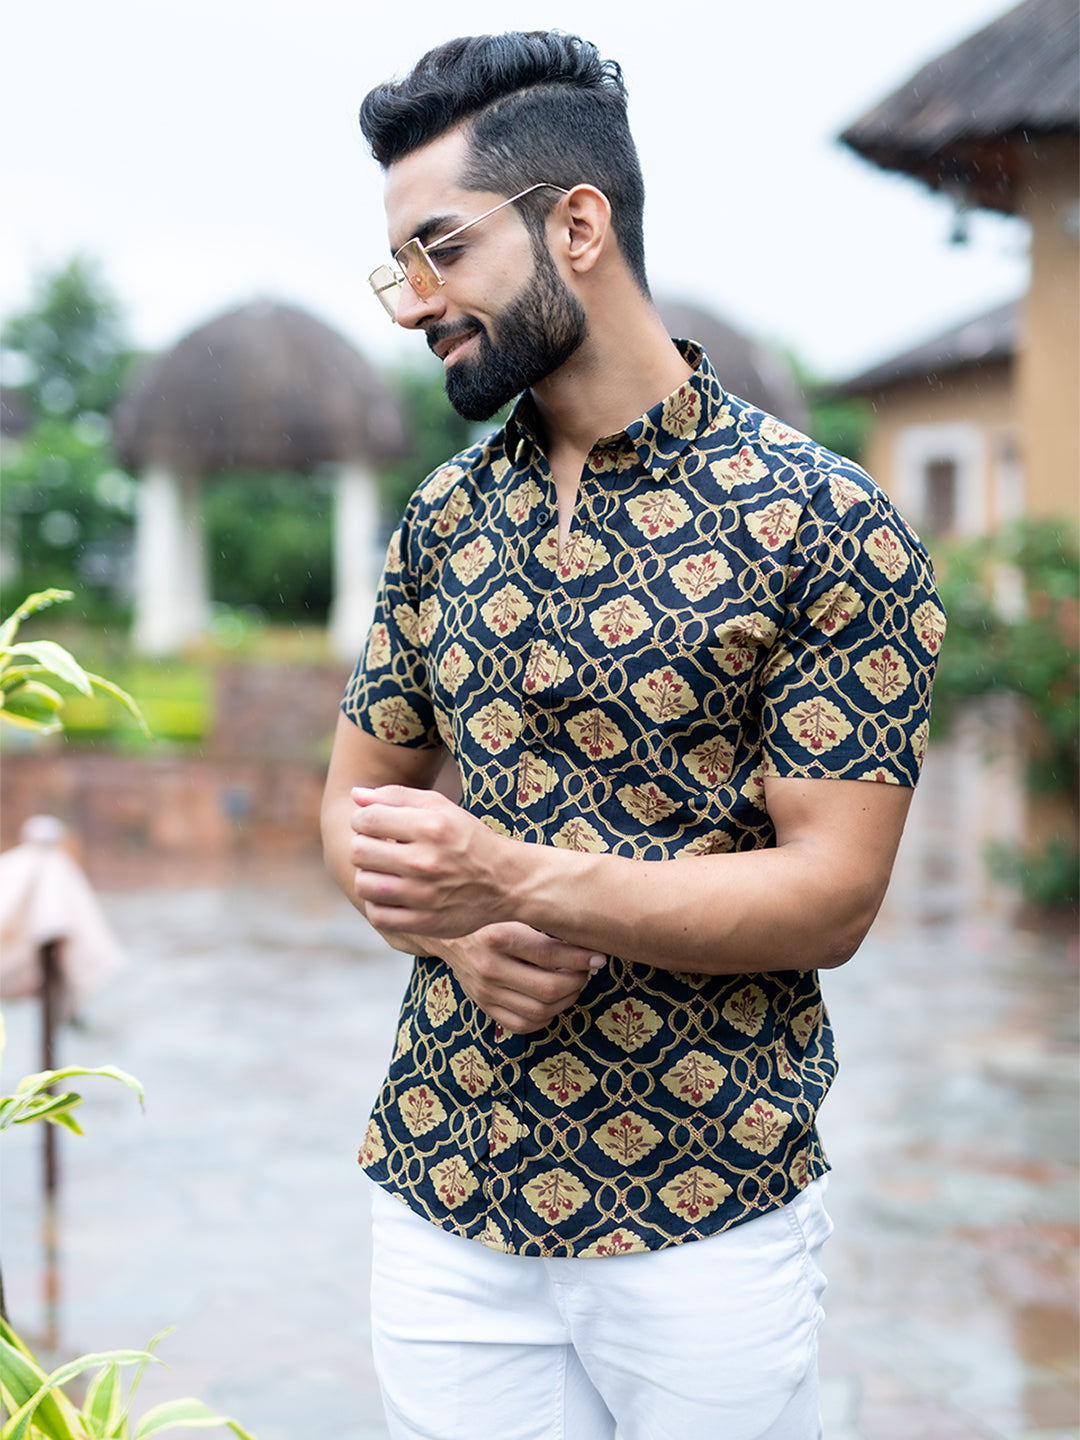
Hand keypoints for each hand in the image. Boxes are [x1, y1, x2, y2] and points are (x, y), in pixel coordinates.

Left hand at [349, 785, 514, 936]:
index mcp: (429, 827)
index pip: (366, 820)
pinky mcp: (425, 922)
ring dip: (368, 876)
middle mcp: (425, 861)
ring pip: (364, 885)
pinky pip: (378, 916)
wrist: (506, 881)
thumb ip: (397, 796)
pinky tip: (391, 895)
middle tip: (378, 848)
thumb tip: (355, 794)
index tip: (372, 825)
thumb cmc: (467, 839)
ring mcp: (424, 895)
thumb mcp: (440, 808)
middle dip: (363, 846)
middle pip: (359, 852)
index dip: (361, 820)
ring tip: (384, 872)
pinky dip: (378, 905)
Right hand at [439, 923, 605, 1034]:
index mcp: (497, 937)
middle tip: (587, 970)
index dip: (581, 958)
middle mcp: (489, 968)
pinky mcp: (484, 1007)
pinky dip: (546, 1016)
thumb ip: (540, 915)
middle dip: (578, 981)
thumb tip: (587, 924)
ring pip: (540, 1011)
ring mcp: (485, 992)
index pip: (549, 955)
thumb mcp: (510, 908)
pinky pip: (523, 1025)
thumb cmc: (488, 916)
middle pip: (548, 989)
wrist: (447, 935)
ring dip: (566, 1000)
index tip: (598, 955)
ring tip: (573, 983)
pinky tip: (554, 1000)